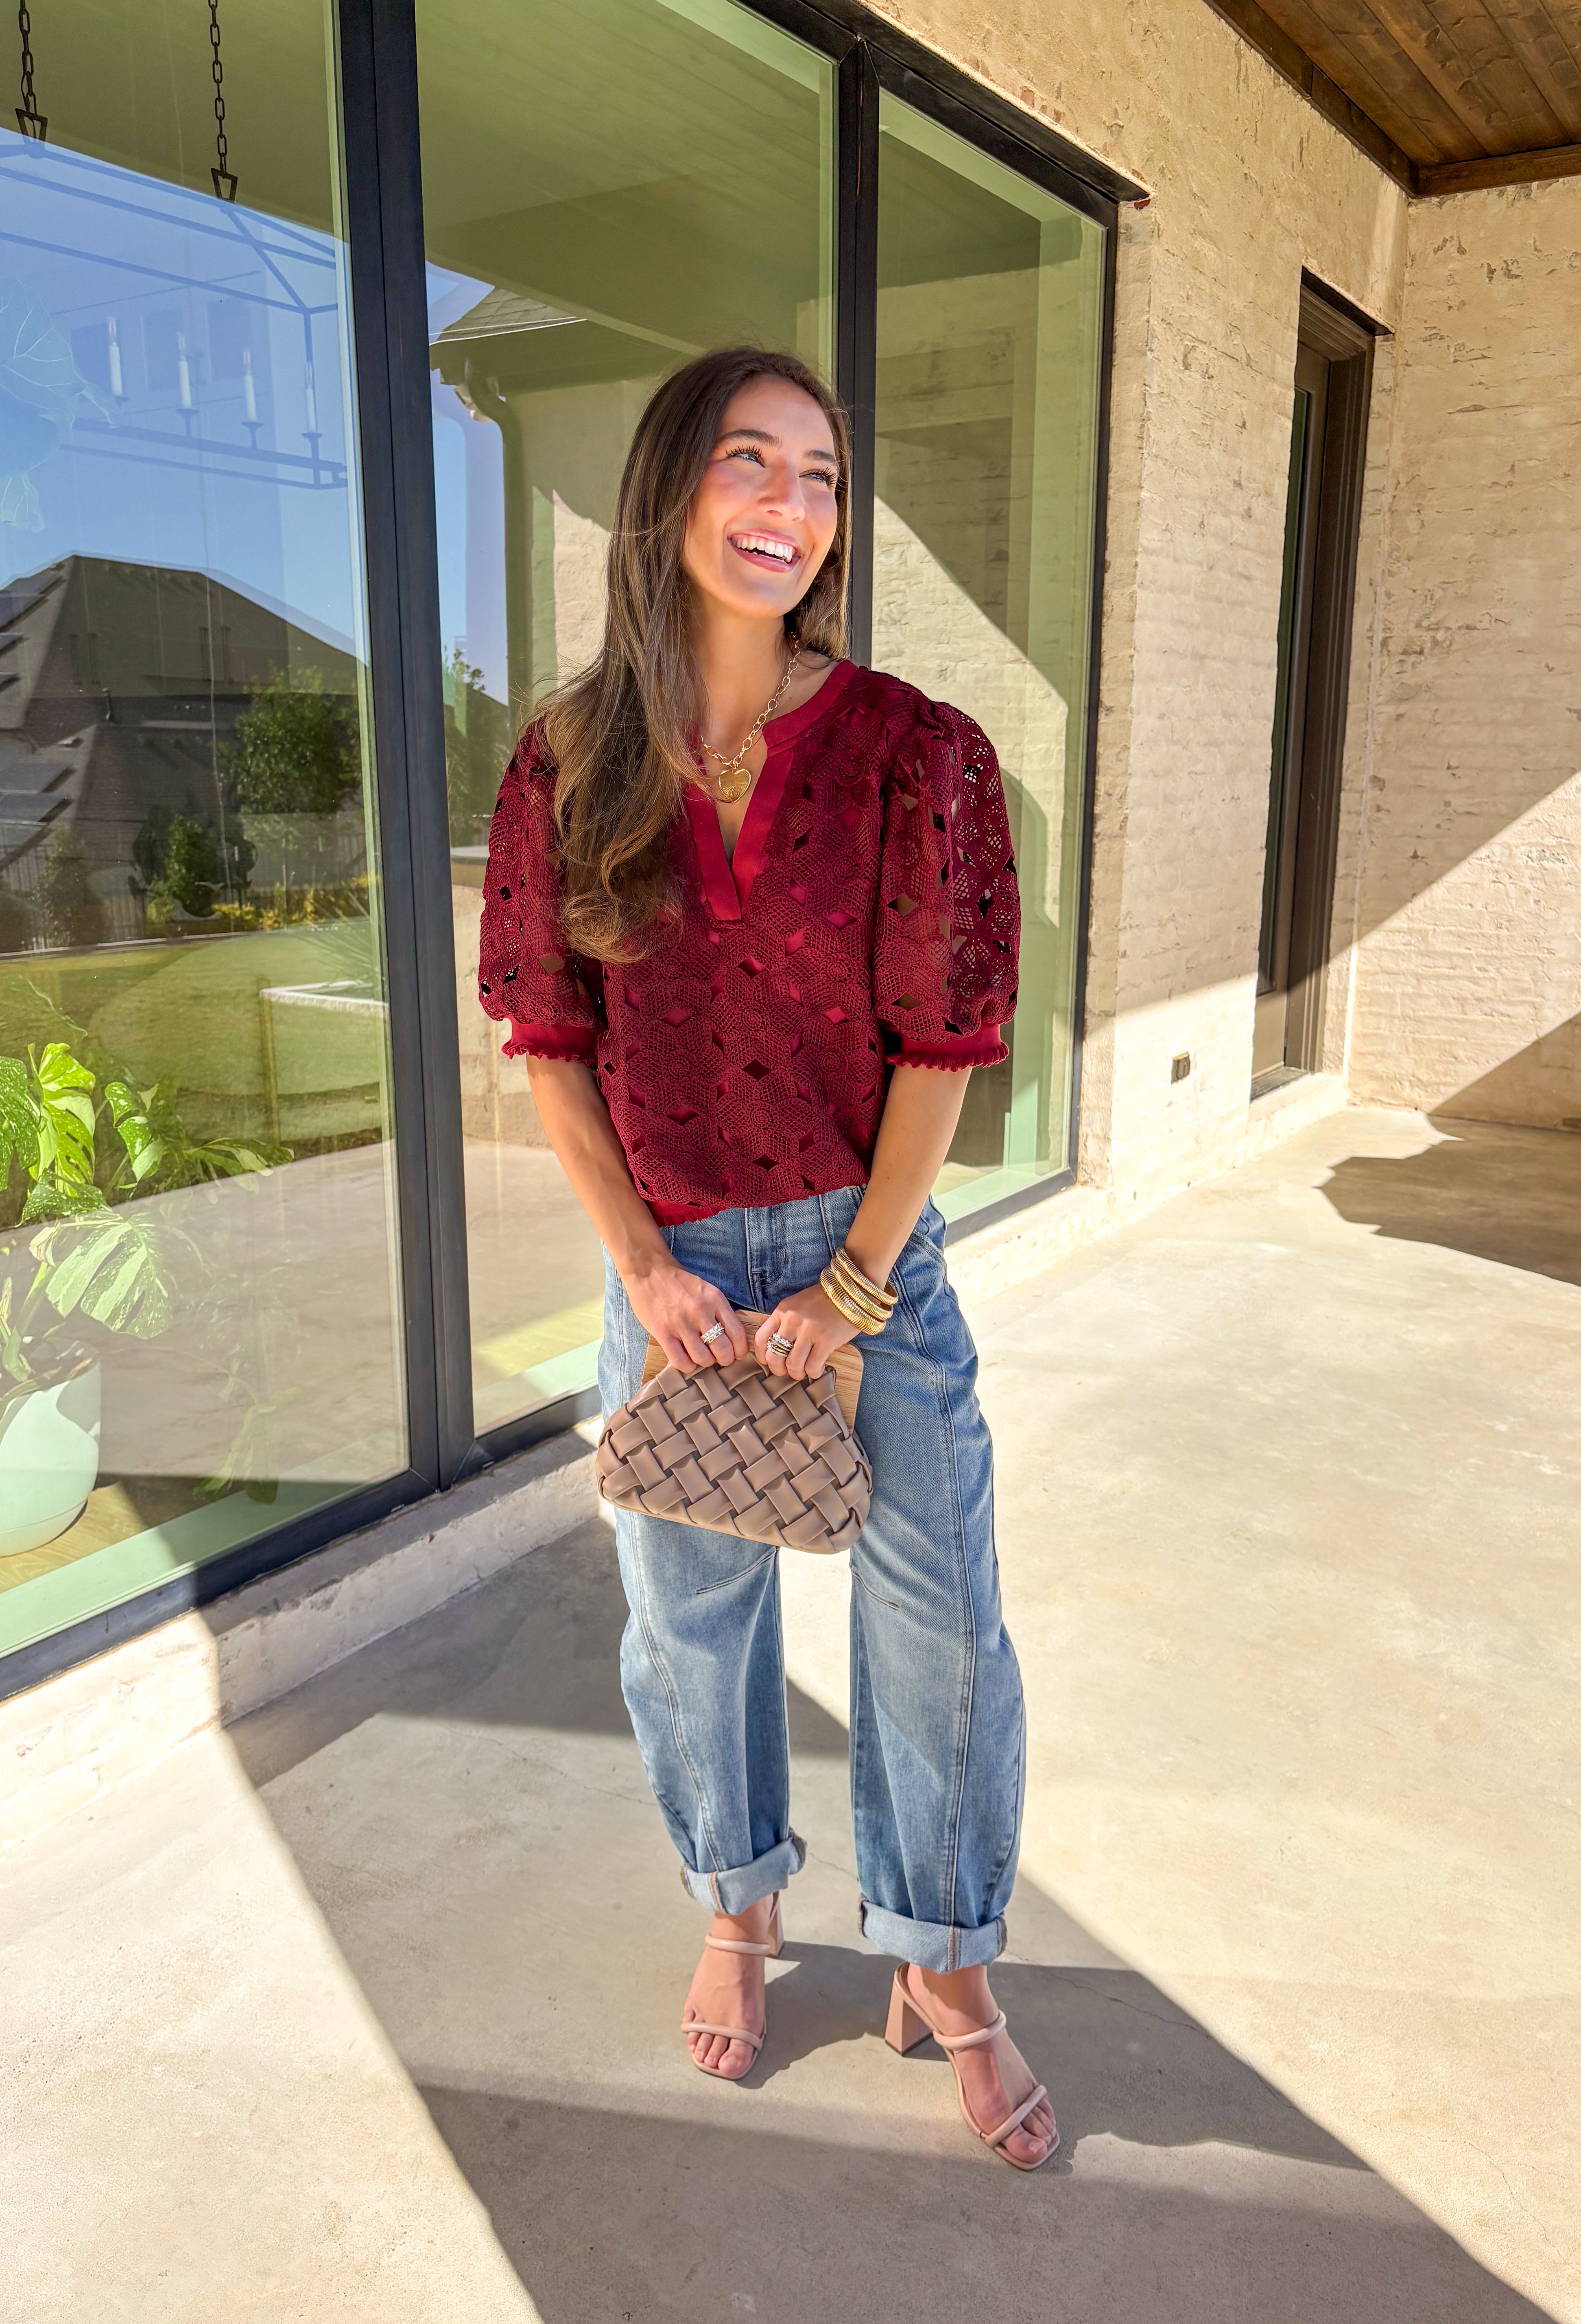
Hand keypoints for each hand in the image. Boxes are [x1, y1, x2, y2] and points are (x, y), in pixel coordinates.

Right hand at [623, 1259, 750, 1369]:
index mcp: (715, 1300)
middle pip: (723, 1350)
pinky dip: (687, 1366)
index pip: (737, 1333)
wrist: (648, 1271)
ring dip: (704, 1362)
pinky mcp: (663, 1332)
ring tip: (701, 1357)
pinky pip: (680, 1361)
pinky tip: (686, 1359)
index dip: (740, 1350)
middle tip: (719, 1358)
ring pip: (703, 1359)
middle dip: (724, 1359)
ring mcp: (681, 1323)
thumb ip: (719, 1310)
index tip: (737, 1353)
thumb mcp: (707, 1289)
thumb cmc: (679, 1282)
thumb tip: (732, 1336)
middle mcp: (701, 1312)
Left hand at [754, 1281, 861, 1379]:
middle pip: (774, 1356)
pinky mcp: (827, 1340)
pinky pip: (812, 1366)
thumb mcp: (797, 1305)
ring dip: (797, 1373)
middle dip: (779, 1370)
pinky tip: (818, 1369)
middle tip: (788, 1371)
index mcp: (782, 1311)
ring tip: (804, 1371)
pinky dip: (814, 1372)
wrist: (852, 1292)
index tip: (770, 1362)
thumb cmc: (824, 1301)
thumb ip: (785, 1322)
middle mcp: (792, 1320)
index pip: (761, 1339)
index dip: (762, 1357)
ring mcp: (809, 1330)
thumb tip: (777, 1348)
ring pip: (793, 1364)